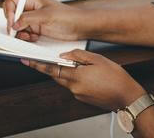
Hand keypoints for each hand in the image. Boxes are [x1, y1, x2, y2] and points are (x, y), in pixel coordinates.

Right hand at [3, 0, 87, 41]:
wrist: (80, 27)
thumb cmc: (68, 16)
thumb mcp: (46, 16)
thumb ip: (28, 18)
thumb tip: (14, 23)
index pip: (11, 1)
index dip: (8, 12)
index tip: (12, 23)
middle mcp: (31, 8)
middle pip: (12, 14)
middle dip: (13, 24)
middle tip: (18, 31)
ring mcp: (33, 19)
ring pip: (17, 26)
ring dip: (20, 33)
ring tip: (30, 35)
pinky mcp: (36, 28)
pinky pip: (24, 33)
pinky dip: (26, 37)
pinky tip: (34, 37)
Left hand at [21, 49, 146, 110]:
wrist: (127, 97)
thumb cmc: (116, 78)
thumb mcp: (97, 59)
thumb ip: (78, 55)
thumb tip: (65, 54)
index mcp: (76, 76)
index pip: (51, 69)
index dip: (37, 64)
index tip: (27, 60)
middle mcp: (74, 88)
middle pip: (57, 75)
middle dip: (53, 66)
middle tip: (49, 58)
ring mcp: (78, 95)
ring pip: (66, 80)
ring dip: (67, 72)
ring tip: (81, 65)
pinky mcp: (83, 98)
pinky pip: (74, 86)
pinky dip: (76, 78)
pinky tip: (88, 74)